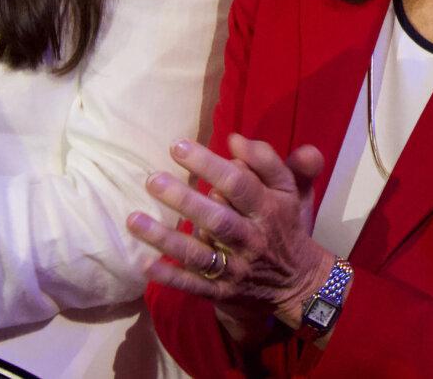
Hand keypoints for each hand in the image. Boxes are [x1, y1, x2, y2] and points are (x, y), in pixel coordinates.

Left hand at [127, 135, 335, 338]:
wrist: (299, 284)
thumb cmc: (285, 224)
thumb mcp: (290, 189)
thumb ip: (267, 160)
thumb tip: (234, 139)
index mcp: (269, 208)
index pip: (239, 183)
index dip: (209, 164)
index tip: (177, 146)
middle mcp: (252, 239)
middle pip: (217, 219)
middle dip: (184, 200)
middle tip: (152, 179)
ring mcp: (236, 268)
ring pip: (199, 254)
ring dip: (165, 238)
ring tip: (134, 219)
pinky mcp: (223, 292)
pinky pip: (194, 286)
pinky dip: (170, 277)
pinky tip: (145, 263)